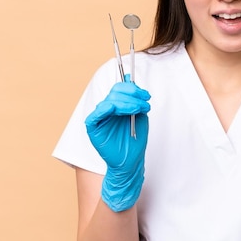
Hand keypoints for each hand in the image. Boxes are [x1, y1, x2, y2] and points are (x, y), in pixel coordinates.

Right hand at [85, 75, 150, 211]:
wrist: (130, 161)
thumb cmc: (135, 140)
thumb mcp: (140, 116)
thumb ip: (136, 99)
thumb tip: (131, 79)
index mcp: (118, 105)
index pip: (120, 89)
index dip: (133, 89)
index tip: (146, 96)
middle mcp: (108, 109)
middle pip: (115, 93)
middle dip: (132, 96)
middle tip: (145, 103)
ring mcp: (100, 118)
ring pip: (109, 102)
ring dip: (126, 103)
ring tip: (138, 109)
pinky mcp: (93, 128)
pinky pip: (94, 116)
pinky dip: (103, 110)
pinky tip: (111, 108)